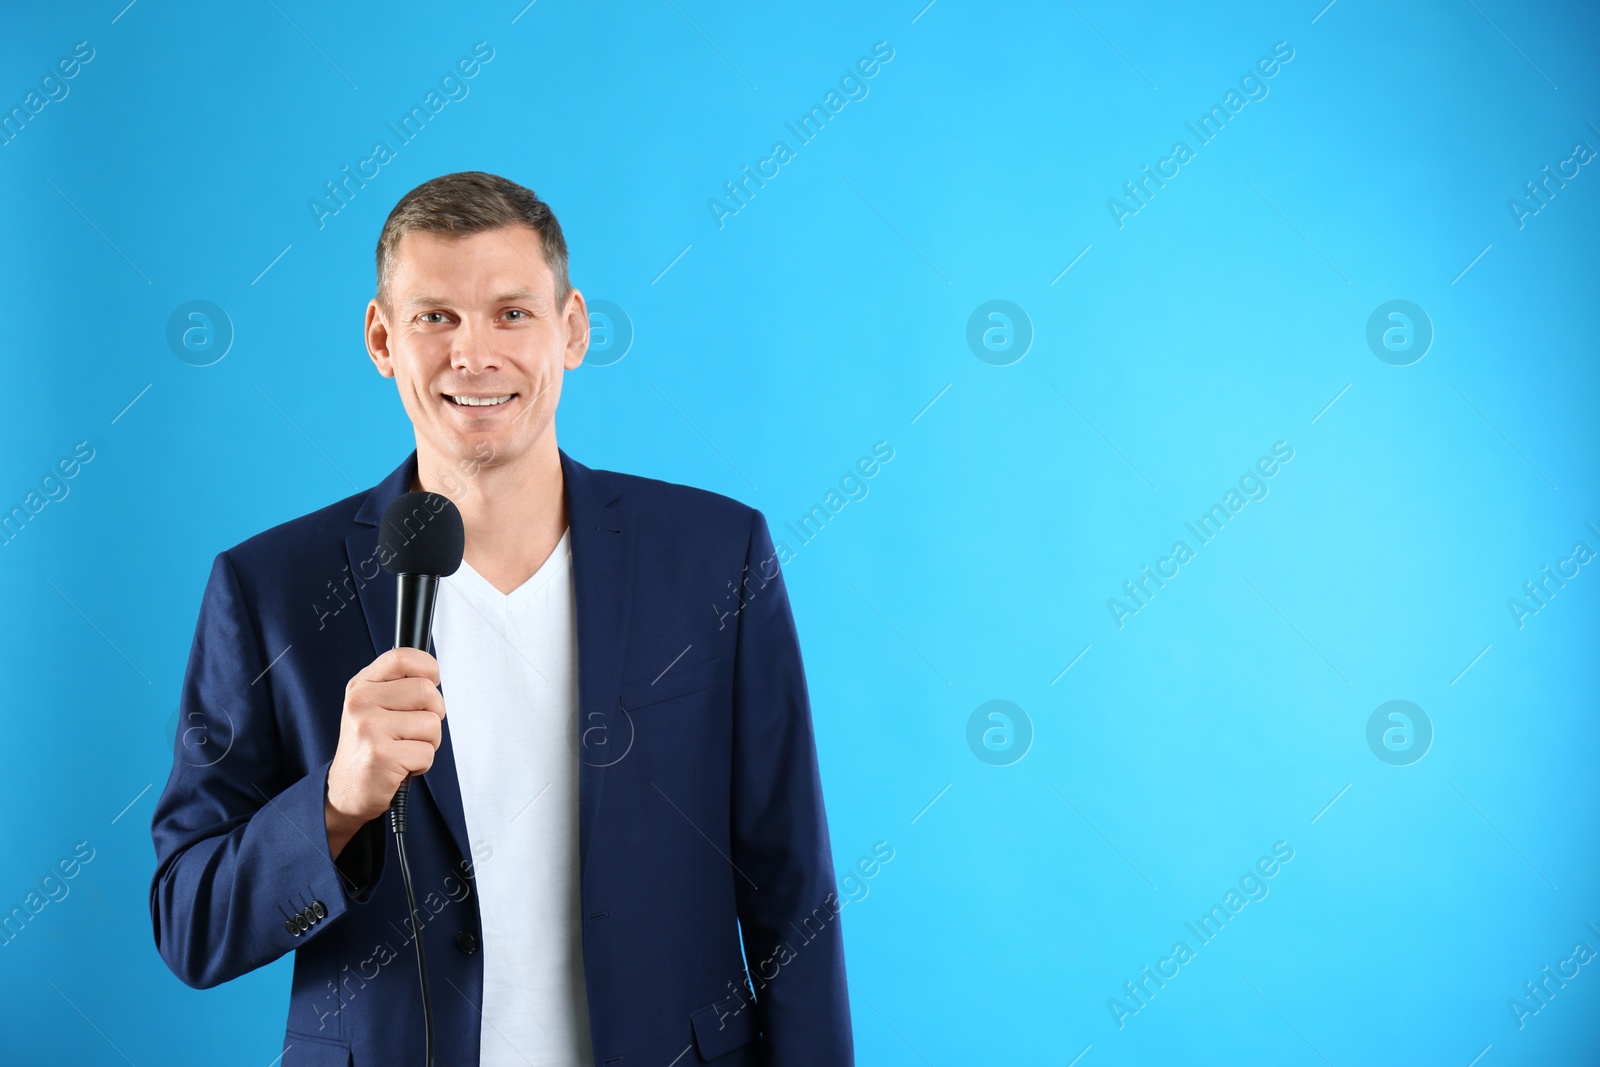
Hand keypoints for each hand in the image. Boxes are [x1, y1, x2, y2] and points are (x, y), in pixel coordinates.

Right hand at [325, 647, 444, 856]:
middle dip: (433, 714)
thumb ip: (397, 686)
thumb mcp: (373, 707)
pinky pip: (427, 752)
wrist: (346, 790)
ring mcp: (369, 728)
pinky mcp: (381, 755)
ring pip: (432, 723)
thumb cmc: (369, 747)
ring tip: (404, 749)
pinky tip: (401, 766)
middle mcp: (361, 703)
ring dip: (428, 743)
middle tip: (413, 731)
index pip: (403, 656)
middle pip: (427, 691)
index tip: (430, 683)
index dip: (428, 668)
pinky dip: (422, 764)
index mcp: (362, 686)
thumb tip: (433, 674)